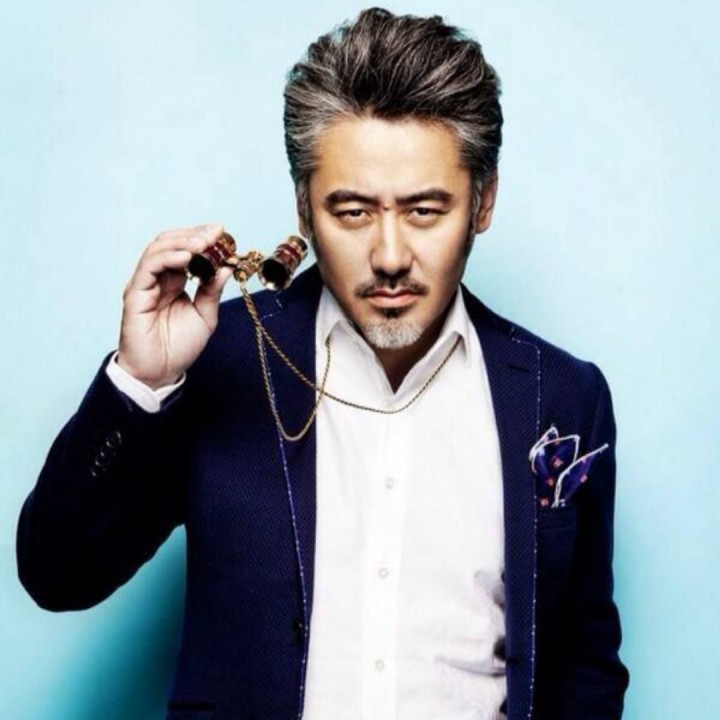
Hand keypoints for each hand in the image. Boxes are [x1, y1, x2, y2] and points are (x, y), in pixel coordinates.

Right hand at [117, 224, 234, 388]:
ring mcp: (144, 283)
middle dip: (194, 235)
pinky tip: (187, 257)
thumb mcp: (205, 315)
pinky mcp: (135, 293)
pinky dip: (168, 257)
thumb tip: (226, 266)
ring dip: (183, 242)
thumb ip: (212, 290)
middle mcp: (158, 278)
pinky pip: (149, 267)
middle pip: (170, 242)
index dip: (202, 238)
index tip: (223, 233)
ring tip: (204, 243)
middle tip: (216, 234)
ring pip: (158, 249)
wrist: (160, 372)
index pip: (184, 249)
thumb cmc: (179, 347)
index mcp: (174, 281)